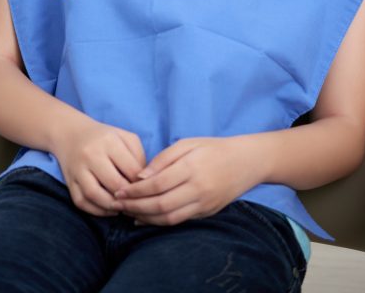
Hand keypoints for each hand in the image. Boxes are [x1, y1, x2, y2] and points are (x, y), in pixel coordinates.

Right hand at [53, 117, 145, 216]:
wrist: (71, 133)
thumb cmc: (104, 138)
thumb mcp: (125, 137)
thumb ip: (138, 156)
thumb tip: (143, 182)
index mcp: (109, 141)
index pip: (131, 169)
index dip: (142, 183)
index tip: (146, 189)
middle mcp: (91, 154)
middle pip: (114, 184)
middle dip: (128, 197)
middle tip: (135, 201)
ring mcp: (78, 168)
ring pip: (95, 195)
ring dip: (112, 207)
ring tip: (122, 207)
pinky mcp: (69, 181)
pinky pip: (82, 202)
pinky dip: (96, 211)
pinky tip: (108, 209)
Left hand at [113, 137, 256, 225]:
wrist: (246, 162)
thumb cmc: (213, 148)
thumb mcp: (188, 143)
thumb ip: (163, 159)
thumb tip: (140, 176)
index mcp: (191, 168)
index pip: (157, 184)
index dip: (135, 190)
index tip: (119, 190)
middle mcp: (198, 189)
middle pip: (160, 205)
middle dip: (136, 206)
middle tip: (118, 204)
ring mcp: (204, 204)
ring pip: (169, 218)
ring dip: (146, 218)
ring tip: (128, 212)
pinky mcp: (207, 213)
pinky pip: (180, 221)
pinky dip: (160, 222)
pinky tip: (146, 218)